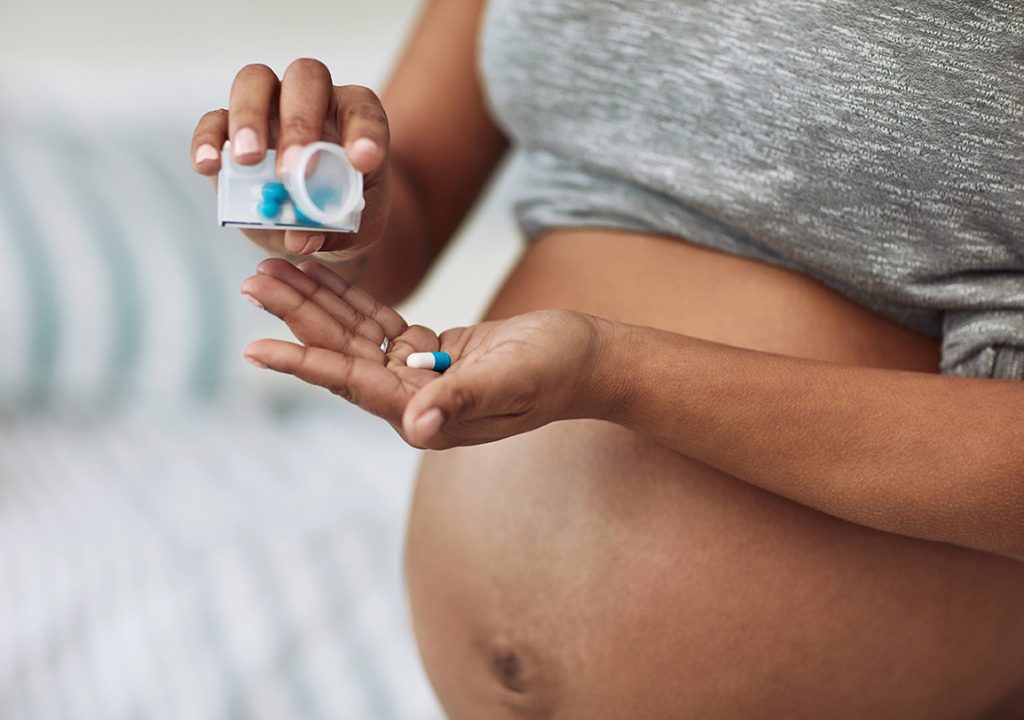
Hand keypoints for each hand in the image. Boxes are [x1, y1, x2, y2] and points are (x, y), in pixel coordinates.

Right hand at [191, 59, 389, 258]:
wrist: (313, 220)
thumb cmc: (342, 212)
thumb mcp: (354, 228)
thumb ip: (336, 231)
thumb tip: (299, 238)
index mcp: (353, 117)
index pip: (362, 110)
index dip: (363, 132)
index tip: (362, 163)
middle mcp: (313, 99)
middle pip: (305, 79)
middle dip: (299, 122)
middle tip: (292, 171)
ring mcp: (269, 107)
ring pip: (255, 82)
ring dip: (249, 118)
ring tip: (247, 161)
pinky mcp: (231, 128)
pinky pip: (214, 119)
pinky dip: (207, 139)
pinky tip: (208, 166)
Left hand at [240, 259, 610, 447]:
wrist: (591, 361)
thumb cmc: (560, 370)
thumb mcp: (515, 378)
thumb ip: (465, 401)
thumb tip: (415, 428)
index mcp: (427, 414)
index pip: (353, 383)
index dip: (304, 363)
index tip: (254, 348)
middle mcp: (414, 401)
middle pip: (343, 355)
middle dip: (297, 319)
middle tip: (252, 282)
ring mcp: (422, 377)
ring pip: (356, 337)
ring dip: (316, 305)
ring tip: (273, 273)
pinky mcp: (434, 353)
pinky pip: (382, 325)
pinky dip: (353, 301)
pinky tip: (325, 276)